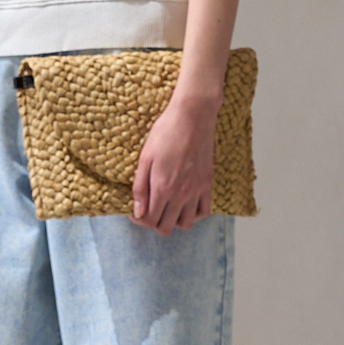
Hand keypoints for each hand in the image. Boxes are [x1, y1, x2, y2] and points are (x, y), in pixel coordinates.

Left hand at [130, 92, 218, 234]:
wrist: (193, 117)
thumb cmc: (165, 132)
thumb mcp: (145, 158)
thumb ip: (140, 187)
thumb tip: (137, 212)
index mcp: (162, 187)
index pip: (149, 220)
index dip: (139, 220)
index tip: (135, 211)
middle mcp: (180, 194)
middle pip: (165, 227)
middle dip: (153, 222)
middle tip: (149, 210)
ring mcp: (196, 191)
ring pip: (185, 224)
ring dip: (173, 221)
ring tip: (167, 208)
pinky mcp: (207, 184)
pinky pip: (204, 212)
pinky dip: (193, 214)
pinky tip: (184, 204)